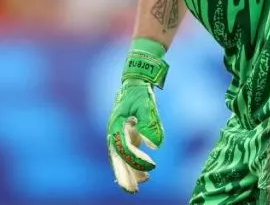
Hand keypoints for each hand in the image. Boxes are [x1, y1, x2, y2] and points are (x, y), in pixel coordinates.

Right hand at [107, 38, 167, 192]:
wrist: (135, 79)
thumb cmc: (140, 91)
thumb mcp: (146, 106)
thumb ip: (150, 125)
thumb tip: (155, 146)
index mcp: (116, 126)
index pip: (124, 150)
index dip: (135, 162)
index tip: (151, 169)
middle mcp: (115, 131)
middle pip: (118, 158)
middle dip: (125, 175)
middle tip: (133, 190)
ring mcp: (120, 132)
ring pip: (123, 157)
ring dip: (131, 170)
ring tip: (143, 183)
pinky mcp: (127, 131)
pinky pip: (128, 151)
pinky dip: (135, 162)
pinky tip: (145, 173)